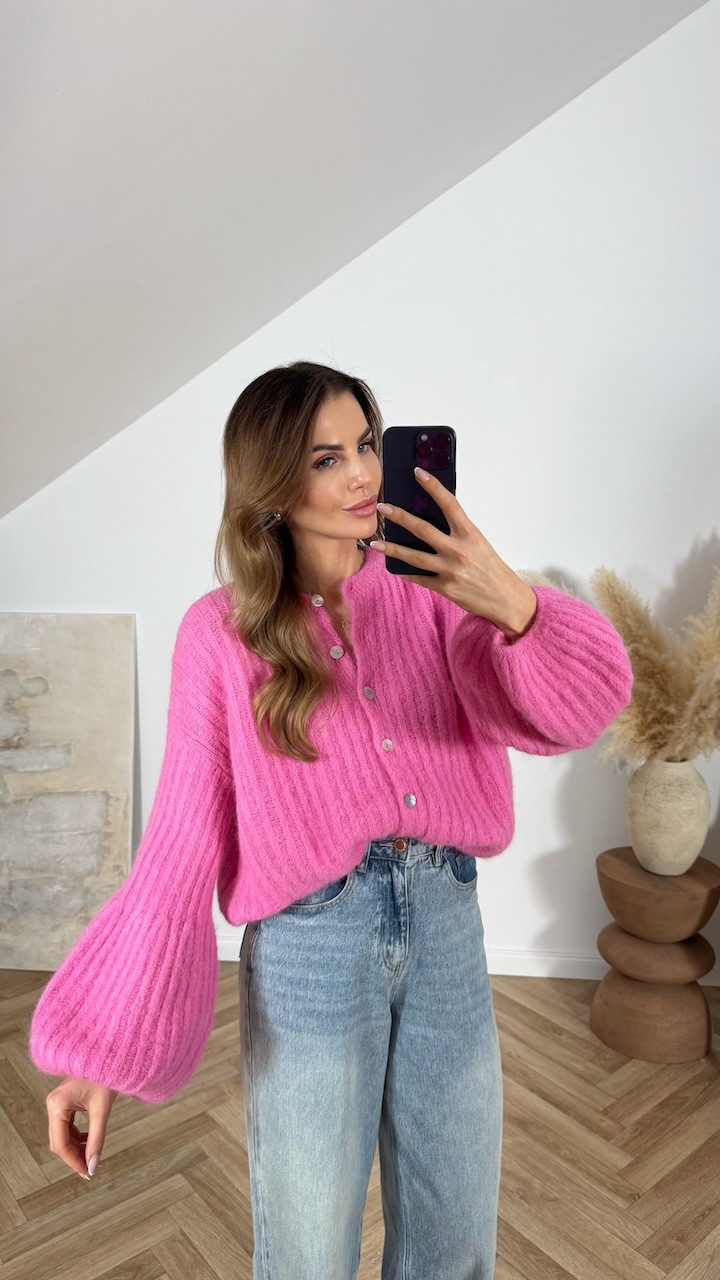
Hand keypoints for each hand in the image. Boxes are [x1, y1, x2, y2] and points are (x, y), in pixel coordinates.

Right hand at [46, 1077, 117, 1179]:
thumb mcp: (102, 1109)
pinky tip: (90, 1140)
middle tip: (91, 1170)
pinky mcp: (64, 1102)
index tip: (88, 1173)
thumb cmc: (105, 1075)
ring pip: (62, 1135)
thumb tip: (94, 1165)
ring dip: (76, 1148)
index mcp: (58, 1105)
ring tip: (93, 1156)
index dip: (74, 1162)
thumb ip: (97, 1139)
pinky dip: (78, 1137)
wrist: (108, 1053)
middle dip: (74, 1157)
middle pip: (59, 1142)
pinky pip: (67, 1126)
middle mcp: (53, 1104)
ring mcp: (57, 1103)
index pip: (61, 1144)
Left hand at [370, 467, 537, 637]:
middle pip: (423, 529)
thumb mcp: (478, 543)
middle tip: (383, 507)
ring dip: (392, 548)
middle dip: (400, 517)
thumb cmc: (490, 567)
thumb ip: (457, 532)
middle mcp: (459, 550)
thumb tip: (429, 519)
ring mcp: (451, 570)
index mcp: (470, 534)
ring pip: (414, 556)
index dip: (433, 487)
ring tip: (375, 542)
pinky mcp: (445, 588)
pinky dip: (405, 572)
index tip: (418, 473)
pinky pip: (419, 578)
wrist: (505, 598)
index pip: (449, 504)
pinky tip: (393, 567)